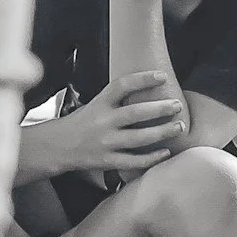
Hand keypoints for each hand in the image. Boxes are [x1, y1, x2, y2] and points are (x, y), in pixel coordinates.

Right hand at [55, 69, 186, 173]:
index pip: (122, 85)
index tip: (162, 76)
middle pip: (136, 113)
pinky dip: (152, 158)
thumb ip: (117, 99)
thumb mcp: (95, 105)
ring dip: (162, 132)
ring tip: (179, 127)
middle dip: (161, 109)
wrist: (57, 147)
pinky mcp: (107, 161)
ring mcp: (106, 143)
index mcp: (100, 104)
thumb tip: (149, 88)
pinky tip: (165, 152)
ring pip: (139, 138)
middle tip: (177, 105)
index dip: (143, 79)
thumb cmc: (82, 123)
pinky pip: (134, 161)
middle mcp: (103, 122)